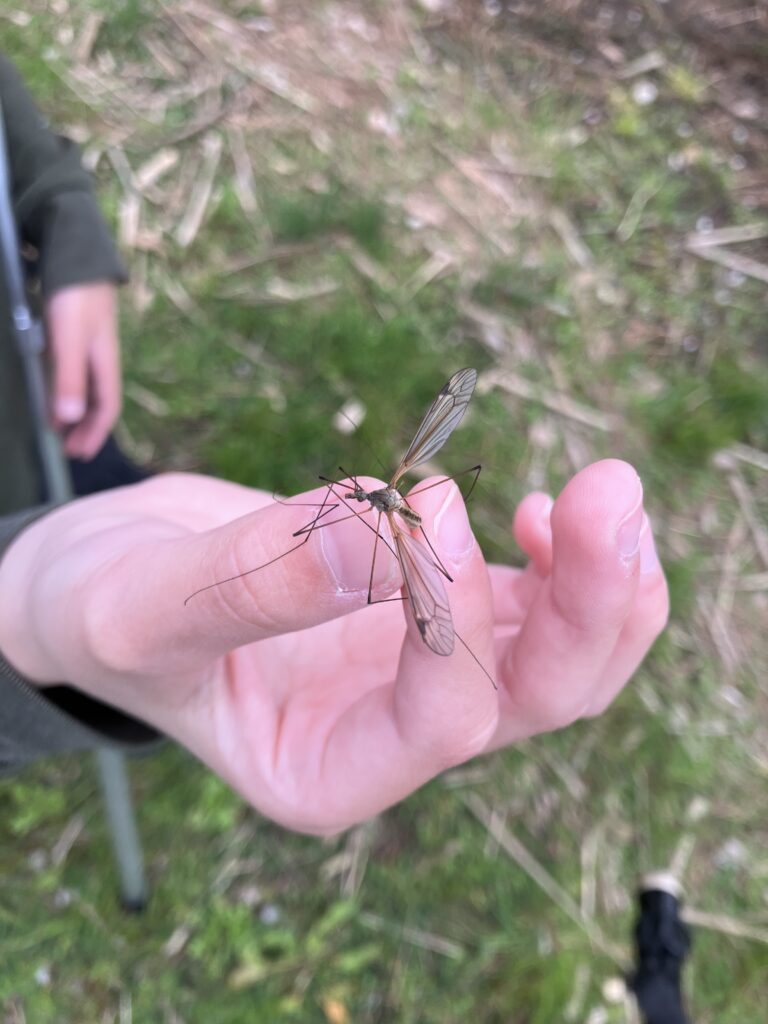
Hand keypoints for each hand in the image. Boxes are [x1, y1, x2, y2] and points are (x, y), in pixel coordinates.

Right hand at [0, 460, 666, 833]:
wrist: (110, 578)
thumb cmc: (106, 610)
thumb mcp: (144, 606)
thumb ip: (251, 582)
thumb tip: (375, 535)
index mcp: (326, 771)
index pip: (439, 720)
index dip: (456, 616)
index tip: (427, 501)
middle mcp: (394, 735)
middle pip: (535, 699)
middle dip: (591, 605)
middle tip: (607, 492)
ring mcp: (424, 674)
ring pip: (560, 658)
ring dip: (603, 578)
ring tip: (605, 491)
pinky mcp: (434, 614)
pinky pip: (536, 608)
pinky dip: (566, 560)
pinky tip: (544, 510)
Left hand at [45, 281, 121, 458]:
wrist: (75, 251)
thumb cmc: (75, 297)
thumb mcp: (69, 339)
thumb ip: (69, 377)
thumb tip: (68, 419)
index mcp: (105, 363)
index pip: (107, 408)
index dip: (94, 433)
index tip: (79, 454)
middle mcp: (99, 358)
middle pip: (97, 401)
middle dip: (84, 427)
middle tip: (68, 448)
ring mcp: (87, 346)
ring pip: (85, 388)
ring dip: (73, 411)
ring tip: (57, 427)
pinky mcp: (73, 333)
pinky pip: (72, 372)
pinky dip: (64, 389)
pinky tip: (50, 390)